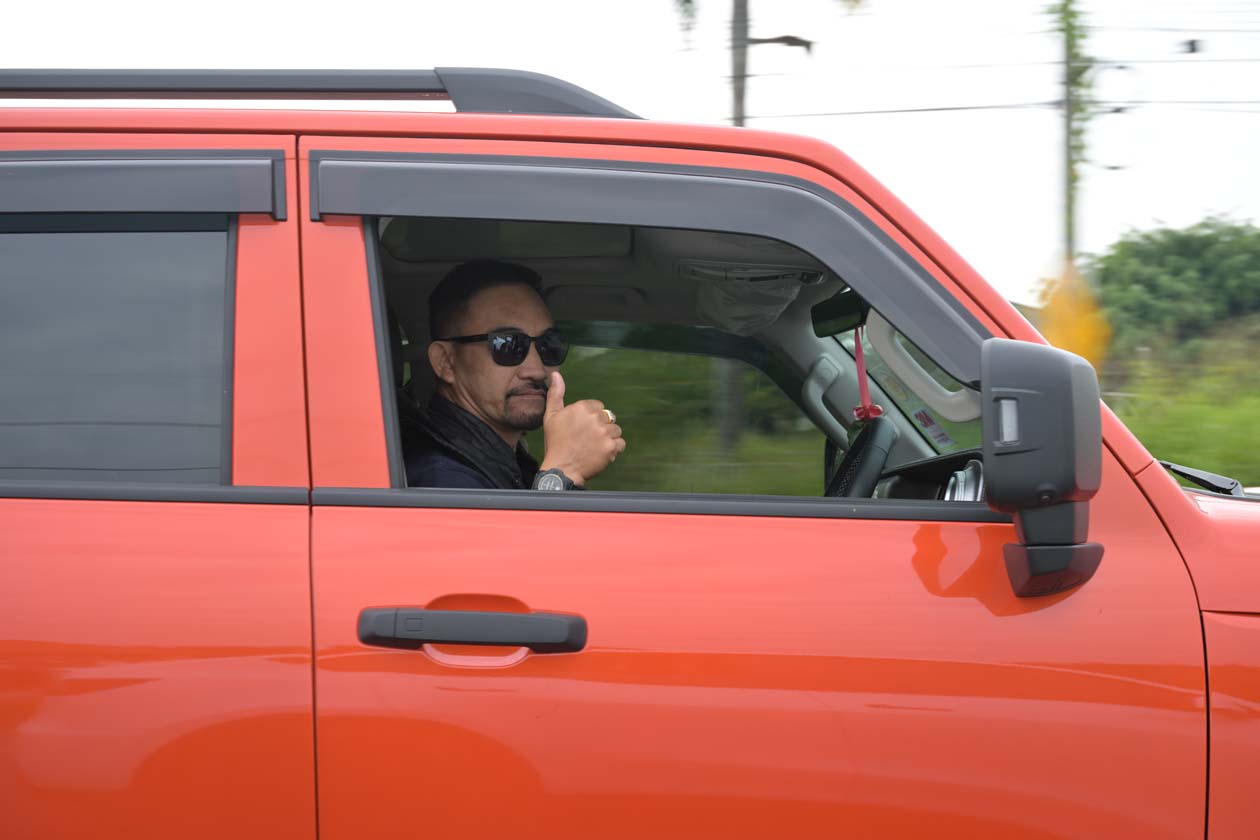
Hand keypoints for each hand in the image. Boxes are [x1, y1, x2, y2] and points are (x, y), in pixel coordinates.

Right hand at [538, 371, 625, 485]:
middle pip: (609, 418)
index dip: (592, 419)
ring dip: (609, 438)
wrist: (561, 468)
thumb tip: (556, 375)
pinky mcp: (611, 447)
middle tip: (588, 439)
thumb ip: (556, 394)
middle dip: (601, 428)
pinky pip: (621, 444)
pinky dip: (614, 450)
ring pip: (616, 430)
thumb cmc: (555, 443)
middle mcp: (595, 418)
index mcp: (582, 407)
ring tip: (595, 447)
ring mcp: (604, 433)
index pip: (598, 407)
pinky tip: (602, 453)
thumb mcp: (551, 415)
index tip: (583, 429)